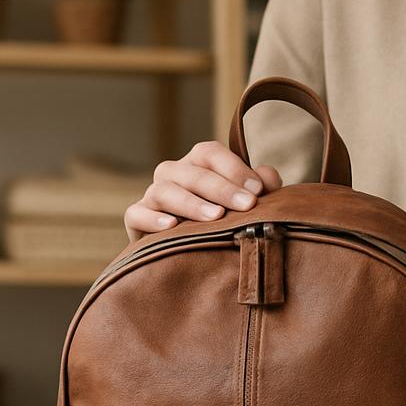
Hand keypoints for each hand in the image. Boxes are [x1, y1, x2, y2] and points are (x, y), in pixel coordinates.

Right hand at [124, 142, 282, 239]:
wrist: (187, 253)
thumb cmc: (220, 222)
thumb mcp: (242, 203)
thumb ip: (260, 188)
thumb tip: (269, 177)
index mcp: (197, 164)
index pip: (209, 152)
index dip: (234, 167)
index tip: (258, 190)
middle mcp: (172, 174)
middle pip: (191, 172)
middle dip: (221, 188)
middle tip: (246, 205)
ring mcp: (152, 196)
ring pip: (164, 190)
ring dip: (191, 203)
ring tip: (215, 217)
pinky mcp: (136, 220)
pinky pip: (137, 213)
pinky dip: (152, 218)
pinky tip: (171, 226)